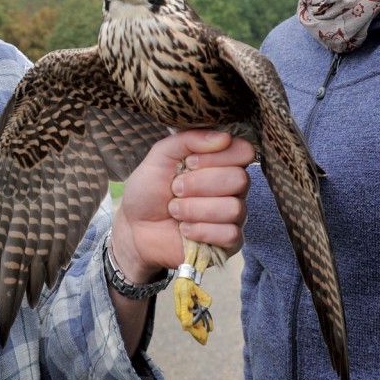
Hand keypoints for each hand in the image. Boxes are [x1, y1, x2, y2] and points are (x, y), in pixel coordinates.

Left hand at [110, 129, 253, 283]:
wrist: (135, 227)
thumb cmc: (149, 189)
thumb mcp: (160, 155)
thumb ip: (188, 138)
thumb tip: (224, 137)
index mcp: (222, 162)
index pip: (244, 151)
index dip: (218, 157)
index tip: (190, 162)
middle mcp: (233, 187)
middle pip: (240, 180)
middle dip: (200, 184)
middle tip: (176, 189)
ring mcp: (233, 215)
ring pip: (234, 208)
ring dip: (195, 209)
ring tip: (175, 210)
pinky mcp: (229, 242)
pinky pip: (231, 234)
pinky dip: (201, 231)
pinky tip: (185, 229)